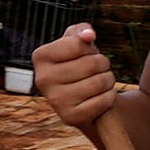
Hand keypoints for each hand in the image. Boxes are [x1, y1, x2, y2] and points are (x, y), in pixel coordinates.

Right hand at [33, 23, 123, 138]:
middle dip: (103, 65)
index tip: (86, 54)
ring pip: (100, 82)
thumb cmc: (80, 65)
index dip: (90, 48)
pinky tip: (100, 97)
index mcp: (40, 57)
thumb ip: (81, 31)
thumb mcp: (77, 43)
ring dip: (108, 80)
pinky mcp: (70, 117)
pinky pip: (103, 101)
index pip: (77, 44)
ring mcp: (55, 100)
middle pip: (91, 63)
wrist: (84, 99)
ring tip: (100, 82)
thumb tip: (88, 34)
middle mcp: (42, 79)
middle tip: (97, 70)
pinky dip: (109, 97)